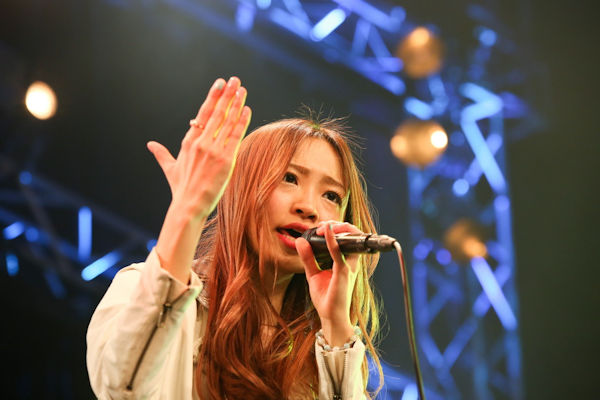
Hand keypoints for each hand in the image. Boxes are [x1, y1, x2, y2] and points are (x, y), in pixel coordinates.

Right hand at [147, 77, 251, 218]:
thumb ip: (162, 154)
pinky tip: (247, 109)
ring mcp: (213, 151)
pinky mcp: (225, 160)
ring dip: (236, 104)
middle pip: (216, 113)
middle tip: (234, 80)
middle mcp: (201, 143)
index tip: (219, 84)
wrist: (188, 206)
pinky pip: (235, 136)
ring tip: (242, 89)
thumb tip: (150, 145)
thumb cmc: (181, 189)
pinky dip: (241, 122)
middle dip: (226, 95)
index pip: (202, 114)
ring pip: (227, 122)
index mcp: (188, 142)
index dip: (212, 97)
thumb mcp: (170, 168)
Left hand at [296, 221, 361, 344]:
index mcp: (346, 262)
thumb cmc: (326, 297)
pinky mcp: (343, 272)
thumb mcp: (313, 273)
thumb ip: (308, 257)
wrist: (330, 316)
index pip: (347, 238)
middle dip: (338, 225)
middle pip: (352, 235)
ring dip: (338, 228)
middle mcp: (350, 262)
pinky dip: (332, 240)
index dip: (335, 228)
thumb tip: (300, 241)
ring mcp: (349, 266)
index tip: (320, 227)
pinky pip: (339, 253)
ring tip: (324, 226)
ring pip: (350, 239)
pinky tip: (326, 231)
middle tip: (321, 225)